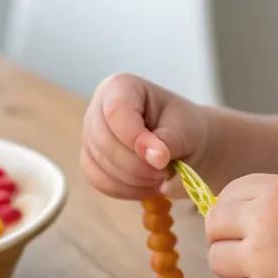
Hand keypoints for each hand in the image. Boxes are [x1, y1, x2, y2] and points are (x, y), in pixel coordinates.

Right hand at [81, 73, 208, 199]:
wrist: (185, 146)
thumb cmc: (185, 129)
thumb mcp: (186, 130)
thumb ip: (169, 140)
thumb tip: (154, 157)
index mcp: (122, 87)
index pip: (116, 112)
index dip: (135, 138)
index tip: (161, 158)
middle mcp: (99, 107)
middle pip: (104, 141)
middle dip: (136, 164)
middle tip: (164, 170)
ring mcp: (91, 135)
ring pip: (100, 164)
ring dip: (133, 179)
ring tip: (159, 176)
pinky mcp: (91, 160)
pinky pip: (99, 180)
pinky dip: (125, 190)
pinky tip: (146, 186)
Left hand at [205, 174, 277, 277]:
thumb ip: (271, 207)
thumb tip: (227, 224)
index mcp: (277, 190)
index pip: (227, 195)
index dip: (233, 214)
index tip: (248, 228)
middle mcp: (262, 219)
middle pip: (214, 228)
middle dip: (227, 241)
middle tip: (255, 256)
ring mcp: (259, 259)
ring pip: (218, 262)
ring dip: (237, 271)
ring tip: (274, 275)